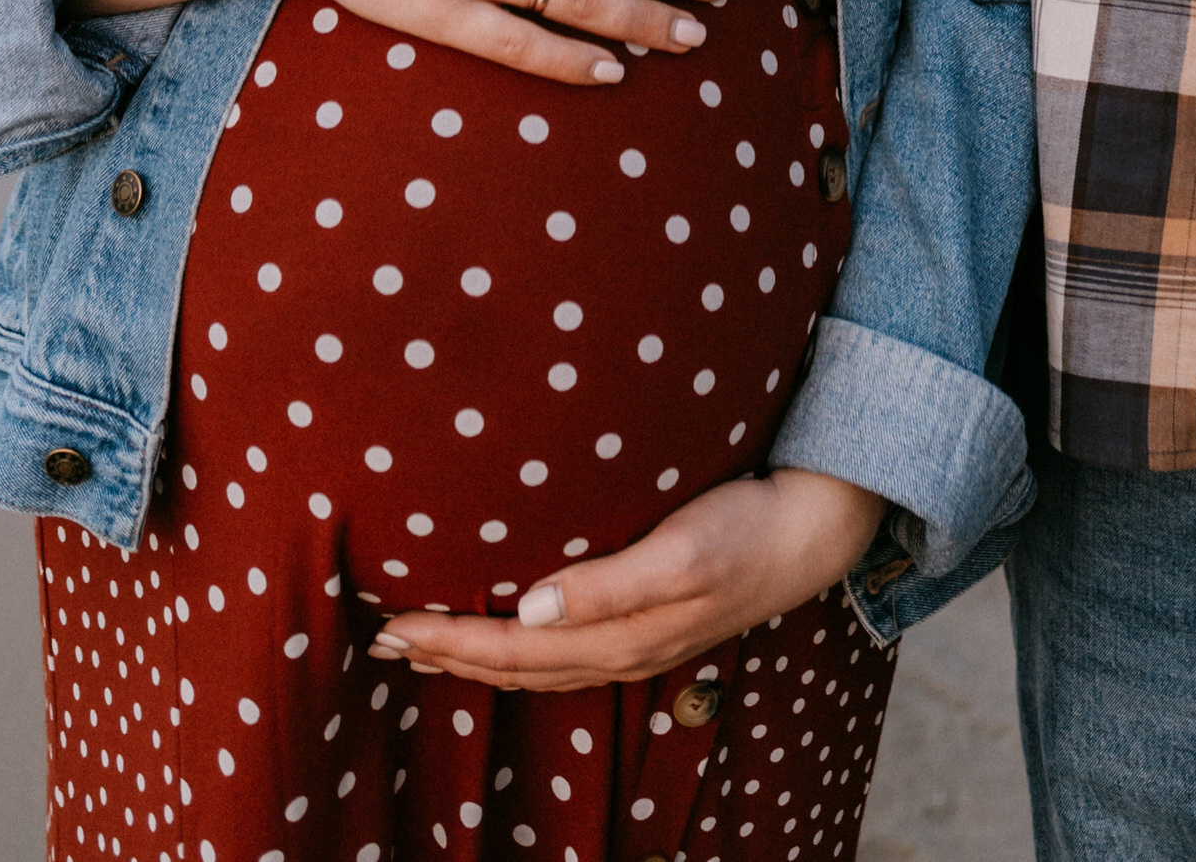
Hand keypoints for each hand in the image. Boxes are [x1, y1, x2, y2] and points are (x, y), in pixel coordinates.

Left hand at [374, 471, 890, 690]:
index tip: (391, 626)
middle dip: (446, 656)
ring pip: (535, 665)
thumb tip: (529, 609)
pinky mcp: (648, 622)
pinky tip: (509, 629)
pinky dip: (519, 647)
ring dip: (476, 656)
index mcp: (617, 636)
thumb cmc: (744, 530)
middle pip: (513, 666)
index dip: (448, 641)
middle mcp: (618, 650)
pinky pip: (563, 652)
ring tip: (427, 645)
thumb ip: (606, 586)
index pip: (510, 649)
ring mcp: (635, 642)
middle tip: (383, 642)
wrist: (812, 531)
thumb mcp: (680, 552)